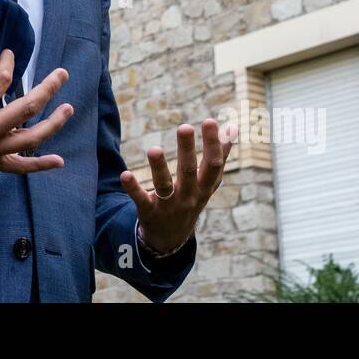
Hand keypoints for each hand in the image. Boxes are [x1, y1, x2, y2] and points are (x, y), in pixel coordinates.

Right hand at [0, 48, 73, 175]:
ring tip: (68, 109)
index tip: (9, 54)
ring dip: (54, 122)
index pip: (3, 78)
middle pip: (29, 105)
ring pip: (33, 136)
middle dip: (49, 87)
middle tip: (62, 74)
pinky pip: (20, 166)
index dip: (8, 62)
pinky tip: (59, 161)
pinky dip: (40, 165)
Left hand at [121, 119, 236, 255]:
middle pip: (189, 171)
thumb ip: (220, 156)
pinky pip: (141, 199)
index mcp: (205, 186)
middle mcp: (189, 196)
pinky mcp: (149, 211)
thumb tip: (233, 127)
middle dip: (187, 149)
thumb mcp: (209, 182)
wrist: (173, 237)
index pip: (213, 164)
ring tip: (154, 149)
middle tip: (185, 127)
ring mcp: (169, 205)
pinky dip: (133, 188)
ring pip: (164, 185)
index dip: (214, 144)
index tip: (210, 121)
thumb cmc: (192, 199)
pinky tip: (125, 175)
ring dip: (159, 167)